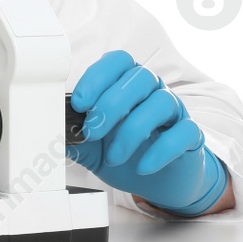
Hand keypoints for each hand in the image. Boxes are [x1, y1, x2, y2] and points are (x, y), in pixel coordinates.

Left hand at [67, 50, 228, 217]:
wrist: (158, 181)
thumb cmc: (125, 154)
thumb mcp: (92, 146)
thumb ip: (74, 137)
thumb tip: (52, 132)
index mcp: (128, 83)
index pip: (118, 61)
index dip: (98, 76)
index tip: (79, 102)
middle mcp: (153, 90)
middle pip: (139, 77)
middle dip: (111, 105)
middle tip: (92, 131)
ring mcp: (175, 111)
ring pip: (161, 102)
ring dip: (132, 130)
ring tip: (114, 156)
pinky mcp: (190, 135)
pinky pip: (184, 132)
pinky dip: (161, 150)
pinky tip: (142, 166)